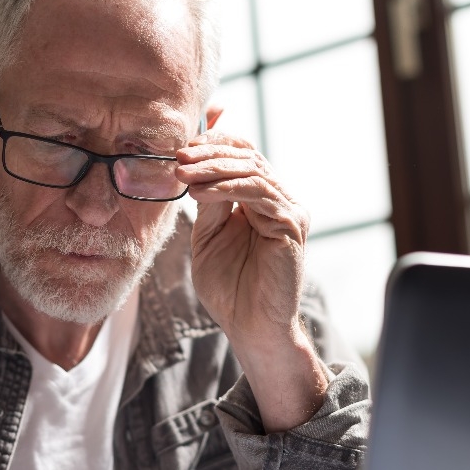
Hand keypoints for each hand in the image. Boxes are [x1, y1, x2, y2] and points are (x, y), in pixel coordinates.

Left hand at [177, 130, 327, 431]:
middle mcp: (280, 201)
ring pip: (252, 171)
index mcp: (262, 200)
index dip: (215, 142)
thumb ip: (208, 202)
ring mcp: (289, 212)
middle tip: (177, 156)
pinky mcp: (292, 226)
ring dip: (213, 168)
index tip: (181, 146)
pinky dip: (225, 189)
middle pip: (248, 156)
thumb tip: (193, 165)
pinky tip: (199, 191)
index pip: (244, 154)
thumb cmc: (229, 288)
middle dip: (209, 153)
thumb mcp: (209, 235)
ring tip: (182, 171)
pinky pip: (258, 194)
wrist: (250, 327)